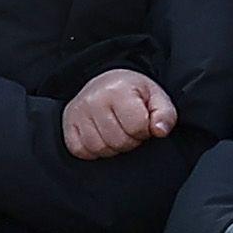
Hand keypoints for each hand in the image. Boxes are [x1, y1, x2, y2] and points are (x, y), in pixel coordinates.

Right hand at [60, 68, 178, 158]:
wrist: (106, 81)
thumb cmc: (133, 93)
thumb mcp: (156, 97)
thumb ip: (165, 114)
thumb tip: (160, 131)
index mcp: (119, 90)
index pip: (137, 127)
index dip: (145, 130)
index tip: (142, 123)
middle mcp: (94, 100)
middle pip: (119, 141)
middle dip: (130, 140)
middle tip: (129, 129)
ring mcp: (78, 112)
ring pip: (99, 148)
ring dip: (112, 147)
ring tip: (116, 132)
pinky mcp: (68, 124)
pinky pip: (80, 151)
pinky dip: (93, 150)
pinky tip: (101, 137)